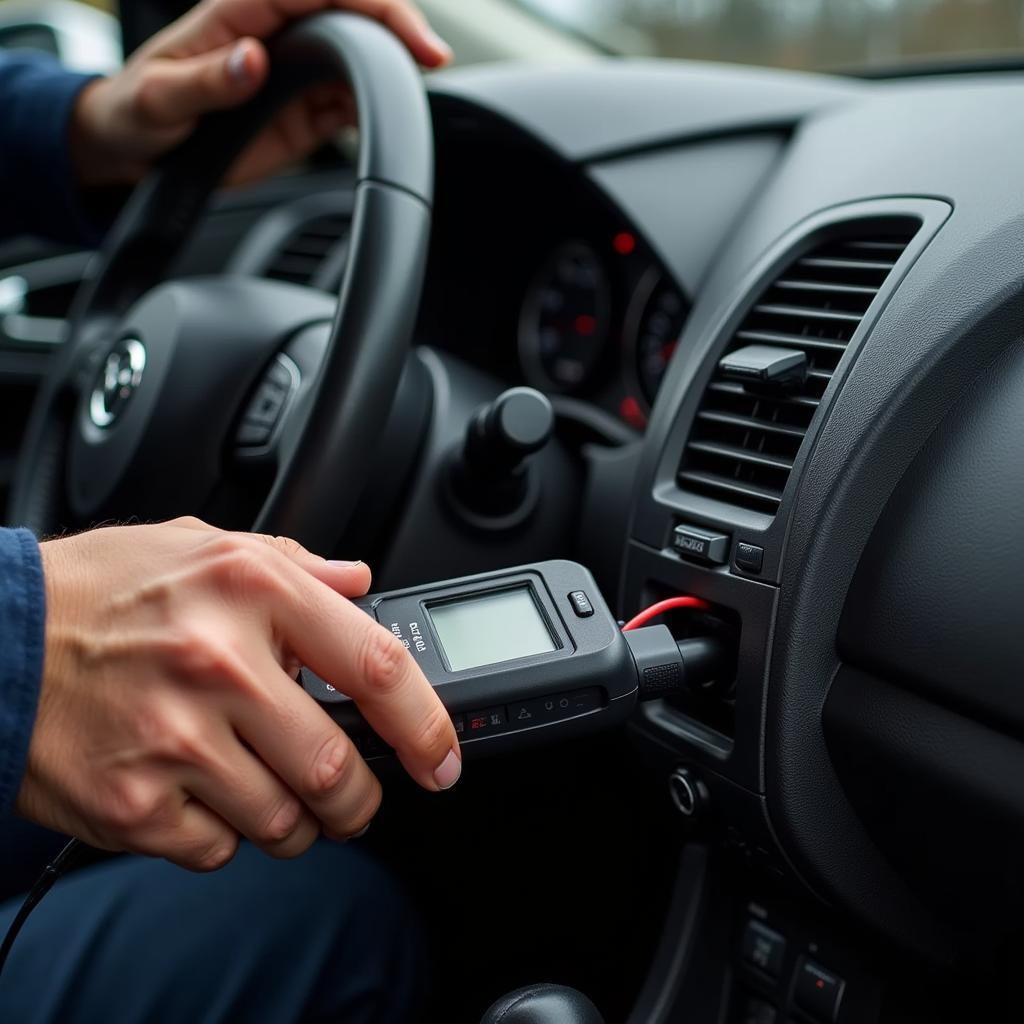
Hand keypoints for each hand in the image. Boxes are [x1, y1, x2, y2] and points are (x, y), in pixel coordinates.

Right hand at [18, 517, 461, 870]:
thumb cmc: (103, 590)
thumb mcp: (204, 545)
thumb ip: (295, 563)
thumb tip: (359, 582)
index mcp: (252, 592)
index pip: (376, 668)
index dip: (425, 725)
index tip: (440, 759)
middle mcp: (219, 664)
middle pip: (336, 769)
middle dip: (359, 800)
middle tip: (352, 796)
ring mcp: (175, 740)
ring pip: (284, 820)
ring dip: (296, 821)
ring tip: (271, 790)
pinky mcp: (133, 803)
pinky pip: (218, 848)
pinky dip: (227, 834)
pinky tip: (202, 794)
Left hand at [70, 0, 451, 188]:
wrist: (137, 151)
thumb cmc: (139, 111)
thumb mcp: (161, 98)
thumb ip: (208, 81)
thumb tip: (254, 59)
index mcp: (244, 8)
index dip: (372, 3)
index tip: (406, 34)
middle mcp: (278, 34)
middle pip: (354, 12)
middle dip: (399, 28)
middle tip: (432, 59)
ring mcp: (297, 73)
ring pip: (362, 56)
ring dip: (393, 69)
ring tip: (417, 92)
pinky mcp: (305, 111)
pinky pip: (351, 102)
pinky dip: (376, 108)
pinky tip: (389, 118)